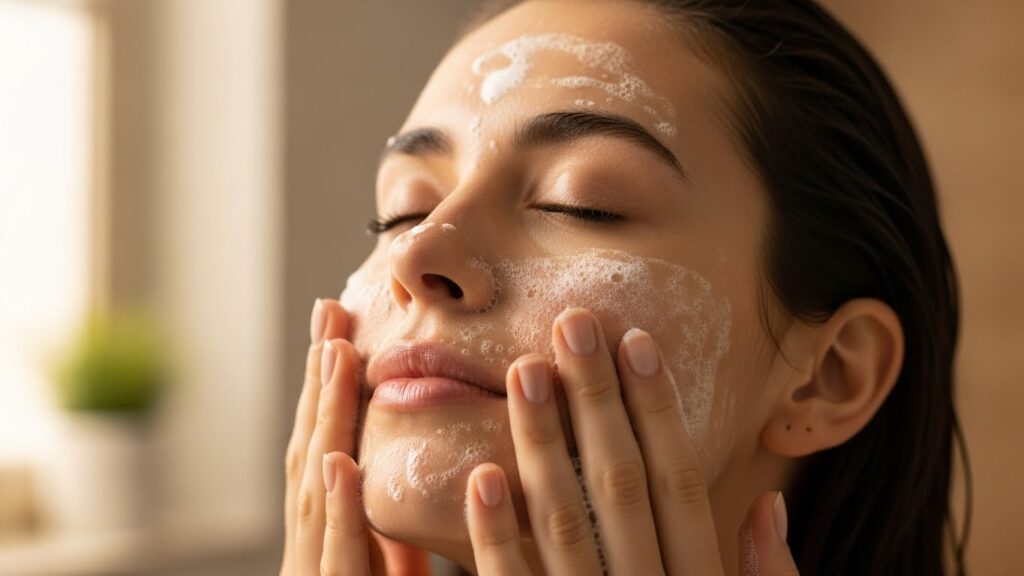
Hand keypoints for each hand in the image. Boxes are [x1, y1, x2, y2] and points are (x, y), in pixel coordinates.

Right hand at [279, 298, 430, 575]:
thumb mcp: (389, 566)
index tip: (338, 326)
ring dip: (325, 419)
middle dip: (318, 382)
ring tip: (336, 355)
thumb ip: (391, 525)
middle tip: (331, 312)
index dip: (326, 387)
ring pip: (314, 486)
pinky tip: (339, 459)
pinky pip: (337, 553)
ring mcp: (314, 567)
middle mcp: (311, 541)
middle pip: (310, 450)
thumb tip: (412, 467)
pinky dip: (338, 505)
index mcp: (326, 529)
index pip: (324, 446)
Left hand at [464, 307, 799, 575]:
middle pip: (623, 488)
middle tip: (571, 326)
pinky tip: (484, 475)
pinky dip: (498, 537)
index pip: (682, 484)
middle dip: (598, 404)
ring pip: (567, 525)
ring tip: (523, 374)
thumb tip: (771, 512)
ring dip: (544, 447)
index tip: (636, 341)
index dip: (660, 411)